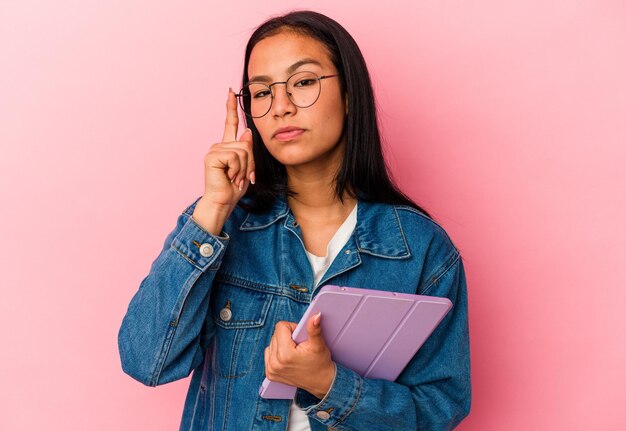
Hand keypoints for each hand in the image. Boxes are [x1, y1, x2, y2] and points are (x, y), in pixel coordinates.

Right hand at [192, 88, 255, 233]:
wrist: (223, 202)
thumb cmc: (234, 188)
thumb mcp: (246, 167)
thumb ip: (247, 151)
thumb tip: (247, 131)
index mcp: (227, 146)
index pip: (230, 123)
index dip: (231, 107)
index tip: (231, 91)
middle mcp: (219, 145)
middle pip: (246, 144)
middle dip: (250, 163)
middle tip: (242, 177)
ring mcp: (215, 149)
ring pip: (242, 150)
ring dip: (244, 168)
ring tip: (234, 178)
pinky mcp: (212, 155)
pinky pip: (235, 156)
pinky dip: (237, 169)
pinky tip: (229, 177)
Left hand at [264, 312, 335, 398]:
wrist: (321, 382)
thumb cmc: (320, 363)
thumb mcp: (318, 345)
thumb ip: (314, 329)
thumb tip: (315, 316)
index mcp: (285, 354)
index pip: (281, 327)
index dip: (292, 328)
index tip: (300, 336)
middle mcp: (274, 362)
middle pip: (275, 334)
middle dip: (287, 336)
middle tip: (299, 346)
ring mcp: (271, 369)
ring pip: (271, 343)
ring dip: (281, 344)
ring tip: (293, 352)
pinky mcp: (270, 374)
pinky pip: (269, 353)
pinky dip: (277, 352)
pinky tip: (287, 357)